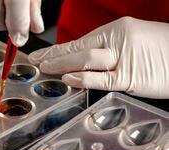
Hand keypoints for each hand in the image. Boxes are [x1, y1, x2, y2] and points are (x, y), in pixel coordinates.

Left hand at [29, 17, 168, 98]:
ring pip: (86, 59)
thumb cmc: (162, 51)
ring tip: (44, 68)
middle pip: (78, 47)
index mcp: (117, 30)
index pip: (80, 41)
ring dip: (61, 64)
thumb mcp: (133, 43)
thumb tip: (84, 63)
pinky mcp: (131, 77)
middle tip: (35, 60)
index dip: (58, 49)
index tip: (41, 54)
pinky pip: (102, 78)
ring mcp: (124, 58)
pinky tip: (68, 79)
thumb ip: (109, 51)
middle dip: (53, 55)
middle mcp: (118, 40)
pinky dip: (83, 78)